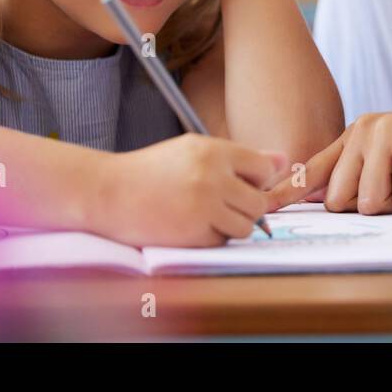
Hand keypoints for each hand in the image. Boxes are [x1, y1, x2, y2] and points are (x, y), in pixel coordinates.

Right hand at [98, 134, 288, 246]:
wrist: (107, 192)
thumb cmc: (151, 170)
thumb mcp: (192, 150)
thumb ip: (238, 157)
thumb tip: (284, 162)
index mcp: (213, 151)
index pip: (265, 168)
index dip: (258, 180)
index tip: (243, 184)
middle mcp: (212, 177)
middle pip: (260, 202)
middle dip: (247, 207)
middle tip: (222, 204)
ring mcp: (204, 207)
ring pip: (246, 226)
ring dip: (231, 225)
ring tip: (204, 215)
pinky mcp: (193, 234)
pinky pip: (222, 241)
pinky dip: (211, 238)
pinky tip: (189, 226)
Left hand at [266, 103, 391, 214]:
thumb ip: (360, 181)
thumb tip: (322, 205)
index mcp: (355, 137)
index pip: (313, 170)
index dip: (287, 192)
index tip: (263, 207)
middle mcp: (363, 130)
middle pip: (341, 200)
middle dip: (377, 207)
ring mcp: (385, 131)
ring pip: (371, 202)